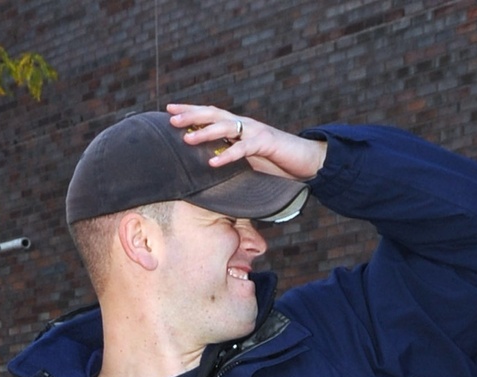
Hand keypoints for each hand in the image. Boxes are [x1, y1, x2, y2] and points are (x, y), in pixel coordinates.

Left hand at [166, 103, 326, 182]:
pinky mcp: (267, 143)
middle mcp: (245, 124)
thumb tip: (209, 166)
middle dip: (191, 116)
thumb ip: (232, 157)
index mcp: (239, 126)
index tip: (169, 110)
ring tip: (187, 139)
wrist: (307, 161)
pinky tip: (213, 162)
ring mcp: (256, 131)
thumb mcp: (249, 160)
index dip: (190, 111)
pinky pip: (244, 149)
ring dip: (205, 132)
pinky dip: (228, 155)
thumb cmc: (277, 162)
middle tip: (171, 119)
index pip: (211, 114)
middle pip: (214, 114)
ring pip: (226, 127)